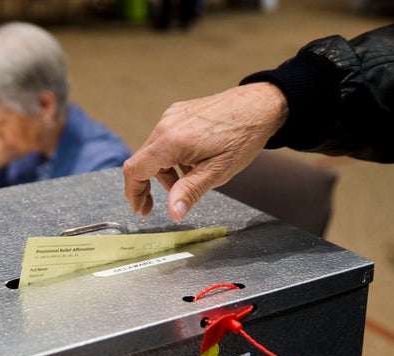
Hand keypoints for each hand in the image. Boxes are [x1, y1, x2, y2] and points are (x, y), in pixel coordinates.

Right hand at [122, 82, 287, 220]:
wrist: (260, 105)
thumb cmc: (243, 137)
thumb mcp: (217, 172)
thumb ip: (189, 192)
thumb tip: (173, 213)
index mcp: (171, 141)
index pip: (135, 169)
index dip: (132, 192)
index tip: (139, 208)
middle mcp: (165, 125)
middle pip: (143, 161)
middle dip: (150, 185)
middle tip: (163, 203)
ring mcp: (171, 116)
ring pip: (155, 150)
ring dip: (165, 170)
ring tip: (189, 179)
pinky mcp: (178, 111)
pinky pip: (165, 138)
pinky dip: (172, 155)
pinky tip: (193, 161)